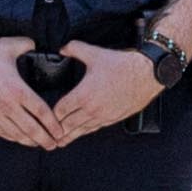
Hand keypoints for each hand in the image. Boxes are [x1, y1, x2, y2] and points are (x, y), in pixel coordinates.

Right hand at [0, 35, 59, 148]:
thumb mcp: (7, 46)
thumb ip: (26, 45)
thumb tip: (36, 45)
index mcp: (16, 90)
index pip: (40, 112)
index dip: (53, 124)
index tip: (60, 130)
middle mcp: (6, 106)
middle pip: (31, 129)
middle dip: (45, 139)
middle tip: (55, 144)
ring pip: (17, 134)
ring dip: (30, 141)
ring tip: (41, 144)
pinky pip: (2, 133)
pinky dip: (14, 138)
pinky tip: (21, 138)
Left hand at [42, 47, 162, 144]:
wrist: (146, 75)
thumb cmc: (123, 65)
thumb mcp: (95, 53)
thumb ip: (74, 49)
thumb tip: (63, 48)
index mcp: (83, 94)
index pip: (61, 110)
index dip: (51, 115)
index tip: (45, 116)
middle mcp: (91, 108)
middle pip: (68, 124)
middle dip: (57, 131)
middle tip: (48, 137)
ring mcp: (103, 115)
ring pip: (81, 130)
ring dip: (70, 136)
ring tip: (61, 142)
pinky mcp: (113, 118)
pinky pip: (95, 128)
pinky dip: (85, 132)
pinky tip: (82, 133)